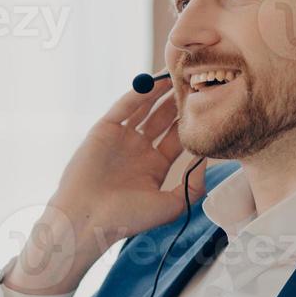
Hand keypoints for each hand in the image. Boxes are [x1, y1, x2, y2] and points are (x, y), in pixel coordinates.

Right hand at [5, 80, 205, 295]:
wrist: (86, 218)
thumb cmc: (127, 218)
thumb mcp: (170, 206)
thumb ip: (193, 185)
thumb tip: (205, 160)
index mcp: (154, 168)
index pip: (177, 139)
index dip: (192, 124)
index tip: (209, 109)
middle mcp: (138, 151)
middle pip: (163, 120)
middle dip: (179, 104)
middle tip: (197, 86)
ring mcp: (120, 139)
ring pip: (145, 109)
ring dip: (161, 94)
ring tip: (180, 78)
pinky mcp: (103, 130)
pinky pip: (123, 107)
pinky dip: (139, 94)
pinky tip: (157, 83)